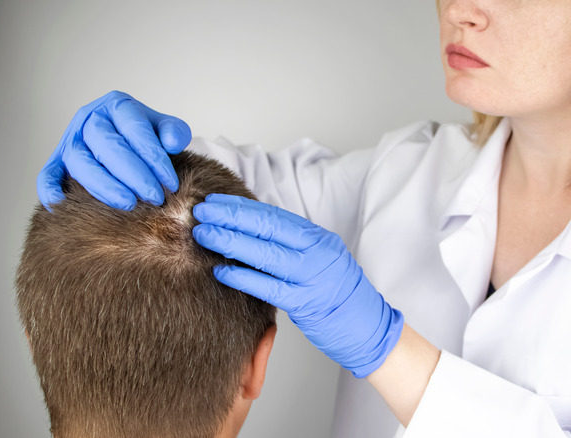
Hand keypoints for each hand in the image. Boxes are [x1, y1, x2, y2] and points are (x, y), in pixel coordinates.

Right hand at [37, 90, 191, 210]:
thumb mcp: (166, 128)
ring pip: (80, 162)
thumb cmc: (149, 137)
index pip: (134, 129)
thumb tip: (172, 143)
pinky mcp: (57, 162)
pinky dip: (51, 191)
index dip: (154, 158)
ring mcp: (70, 140)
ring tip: (129, 204)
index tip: (171, 183)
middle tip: (155, 197)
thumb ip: (174, 132)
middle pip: (106, 145)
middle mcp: (89, 119)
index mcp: (117, 106)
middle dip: (133, 175)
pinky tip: (64, 206)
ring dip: (104, 186)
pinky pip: (47, 175)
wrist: (129, 142)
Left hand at [192, 194, 403, 377]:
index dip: (242, 207)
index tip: (216, 201)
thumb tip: (251, 232)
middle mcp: (318, 252)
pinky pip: (269, 287)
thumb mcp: (321, 260)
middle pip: (268, 228)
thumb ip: (293, 246)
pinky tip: (221, 271)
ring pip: (265, 253)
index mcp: (319, 238)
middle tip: (201, 212)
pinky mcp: (306, 303)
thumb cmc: (340, 295)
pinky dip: (243, 277)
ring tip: (204, 235)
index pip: (274, 216)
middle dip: (231, 217)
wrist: (369, 326)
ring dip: (231, 242)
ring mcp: (313, 277)